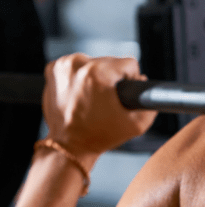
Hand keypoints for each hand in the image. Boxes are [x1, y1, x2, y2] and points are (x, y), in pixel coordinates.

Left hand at [42, 53, 156, 166]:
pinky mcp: (53, 69)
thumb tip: (142, 80)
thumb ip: (150, 101)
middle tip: (106, 100)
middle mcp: (78, 64)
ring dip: (96, 77)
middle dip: (111, 79)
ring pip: (93, 62)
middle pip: (110, 62)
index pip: (128, 63)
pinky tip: (80, 93)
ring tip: (93, 98)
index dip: (131, 79)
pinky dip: (80, 77)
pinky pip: (76, 66)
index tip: (122, 94)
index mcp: (97, 73)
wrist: (71, 144)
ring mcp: (63, 65)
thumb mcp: (137, 125)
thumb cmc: (100, 135)